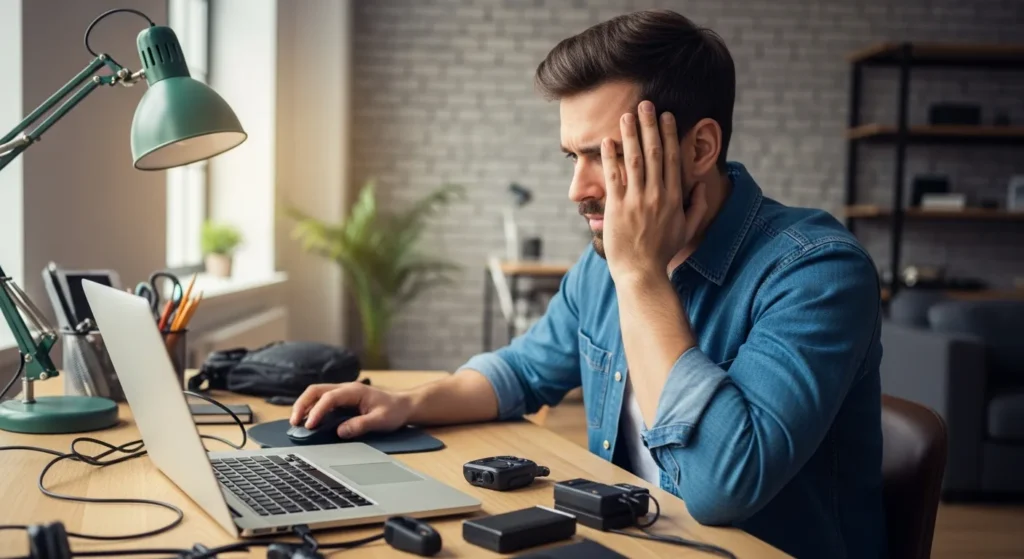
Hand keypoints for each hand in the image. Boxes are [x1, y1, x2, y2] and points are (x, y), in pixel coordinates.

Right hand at [289, 382, 412, 438]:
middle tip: (294, 422)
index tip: (310, 425)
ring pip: (315, 394)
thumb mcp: (381, 420)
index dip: (317, 411)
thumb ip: (361, 425)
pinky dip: (310, 409)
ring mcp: (342, 393)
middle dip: (302, 405)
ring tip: (296, 423)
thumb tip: (340, 431)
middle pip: (316, 390)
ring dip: (304, 406)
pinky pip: (321, 401)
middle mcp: (345, 388)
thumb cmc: (393, 411)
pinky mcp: (341, 400)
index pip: (330, 397)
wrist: (402, 405)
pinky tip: (306, 421)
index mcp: (354, 391)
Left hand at [601, 100, 708, 280]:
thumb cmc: (662, 252)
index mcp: (673, 197)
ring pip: (633, 160)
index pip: (671, 158)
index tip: (666, 116)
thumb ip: (697, 206)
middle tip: (645, 104)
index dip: (668, 135)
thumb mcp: (687, 230)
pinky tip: (608, 141)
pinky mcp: (617, 208)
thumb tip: (703, 186)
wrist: (641, 272)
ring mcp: (636, 201)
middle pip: (653, 152)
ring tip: (626, 115)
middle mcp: (656, 195)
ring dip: (630, 134)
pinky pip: (614, 177)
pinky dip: (611, 158)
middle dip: (649, 126)